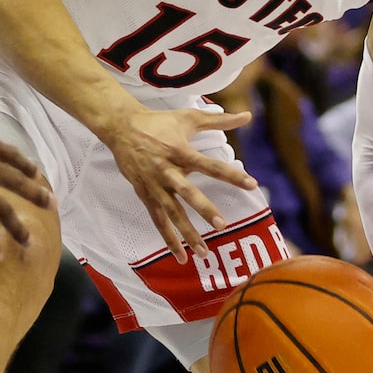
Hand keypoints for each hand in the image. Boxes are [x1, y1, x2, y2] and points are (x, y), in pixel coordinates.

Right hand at [97, 102, 256, 258]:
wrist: (121, 128)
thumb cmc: (158, 122)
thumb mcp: (189, 117)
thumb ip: (220, 120)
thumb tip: (248, 115)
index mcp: (180, 151)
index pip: (210, 165)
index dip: (231, 175)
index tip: (251, 183)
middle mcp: (167, 171)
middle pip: (187, 193)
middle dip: (204, 210)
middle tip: (221, 225)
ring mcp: (154, 185)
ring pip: (172, 213)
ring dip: (187, 234)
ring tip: (203, 253)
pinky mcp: (144, 194)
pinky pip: (158, 220)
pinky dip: (168, 239)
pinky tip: (180, 256)